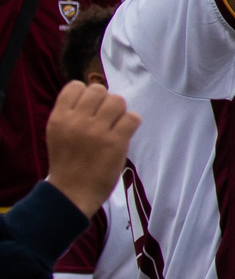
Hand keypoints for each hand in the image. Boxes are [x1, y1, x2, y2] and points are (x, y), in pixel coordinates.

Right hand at [42, 82, 137, 216]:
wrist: (71, 193)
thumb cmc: (67, 163)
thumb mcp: (58, 134)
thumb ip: (72, 114)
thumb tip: (95, 94)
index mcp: (59, 118)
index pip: (75, 86)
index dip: (86, 93)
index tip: (90, 108)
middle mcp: (76, 121)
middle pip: (99, 90)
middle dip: (105, 101)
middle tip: (105, 118)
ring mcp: (96, 131)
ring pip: (117, 101)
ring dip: (119, 111)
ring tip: (115, 126)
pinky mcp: (115, 142)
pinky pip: (132, 118)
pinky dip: (131, 123)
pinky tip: (124, 134)